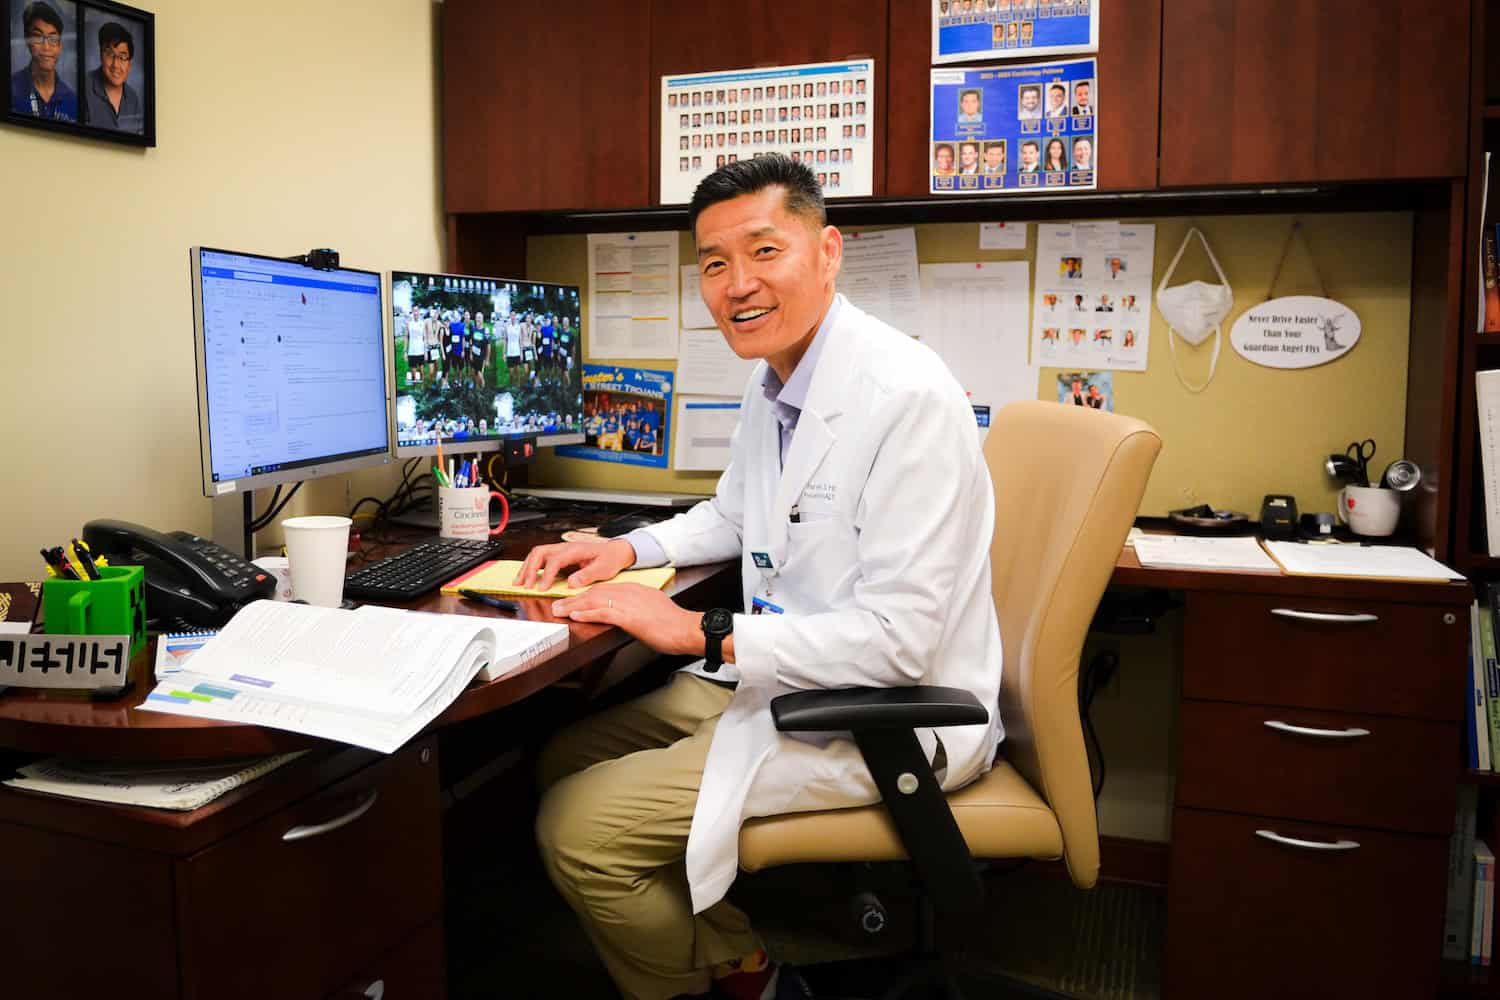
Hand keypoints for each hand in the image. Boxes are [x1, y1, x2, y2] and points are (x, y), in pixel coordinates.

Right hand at [514, 538, 636, 590]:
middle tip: (524, 585)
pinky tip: (526, 577)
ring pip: (537, 554)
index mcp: (575, 550)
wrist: (615, 551)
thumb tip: (571, 583)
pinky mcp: (559, 554)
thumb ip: (587, 575)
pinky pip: (541, 558)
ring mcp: (560, 549)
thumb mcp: (603, 568)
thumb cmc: (610, 559)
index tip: (541, 588)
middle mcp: (565, 547)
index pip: (555, 560)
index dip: (546, 575)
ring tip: (518, 582)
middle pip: (540, 553)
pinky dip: (531, 567)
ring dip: (526, 567)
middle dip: (529, 569)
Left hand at [551, 583, 702, 656]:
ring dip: (573, 605)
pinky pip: (603, 613)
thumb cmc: (674, 624)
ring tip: (558, 610)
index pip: (604, 589)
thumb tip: (631, 615)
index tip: (573, 599)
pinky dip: (587, 613)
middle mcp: (629, 592)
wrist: (686, 628)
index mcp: (635, 589)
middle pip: (595, 593)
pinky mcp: (629, 616)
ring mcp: (628, 603)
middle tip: (557, 604)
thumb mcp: (654, 609)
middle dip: (574, 598)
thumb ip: (639, 608)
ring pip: (594, 601)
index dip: (585, 594)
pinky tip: (575, 615)